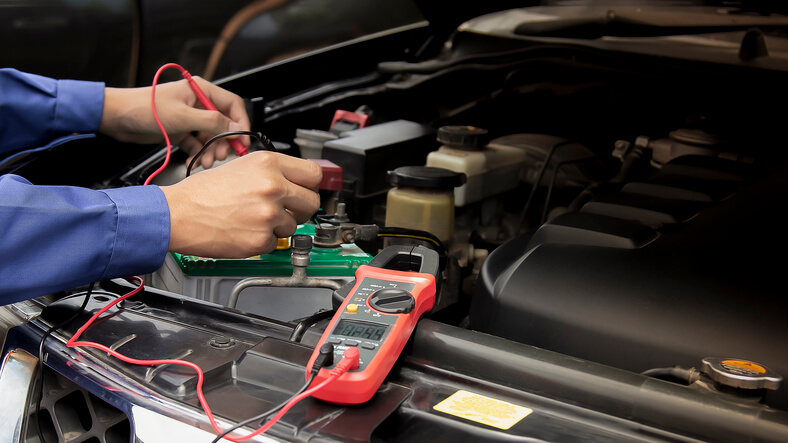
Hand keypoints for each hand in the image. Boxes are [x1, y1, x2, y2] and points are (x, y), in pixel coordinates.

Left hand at [99, 76, 249, 168]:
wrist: (115, 118)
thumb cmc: (142, 107)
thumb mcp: (182, 115)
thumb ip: (212, 121)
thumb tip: (236, 127)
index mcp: (201, 91)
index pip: (232, 105)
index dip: (240, 123)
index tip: (242, 141)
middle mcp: (198, 104)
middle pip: (223, 124)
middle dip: (224, 141)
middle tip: (222, 155)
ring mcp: (189, 118)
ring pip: (211, 136)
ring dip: (210, 150)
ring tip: (206, 160)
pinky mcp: (181, 131)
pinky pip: (197, 144)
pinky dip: (198, 153)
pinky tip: (194, 160)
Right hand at [160, 152, 321, 257]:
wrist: (177, 214)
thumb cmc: (202, 192)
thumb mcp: (241, 166)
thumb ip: (272, 172)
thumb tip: (295, 181)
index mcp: (268, 163)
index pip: (314, 174)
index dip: (311, 185)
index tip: (307, 190)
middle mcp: (272, 186)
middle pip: (312, 202)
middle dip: (301, 209)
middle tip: (287, 210)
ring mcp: (269, 214)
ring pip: (294, 225)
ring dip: (279, 226)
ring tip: (253, 219)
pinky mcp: (261, 239)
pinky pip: (276, 242)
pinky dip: (263, 240)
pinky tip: (245, 230)